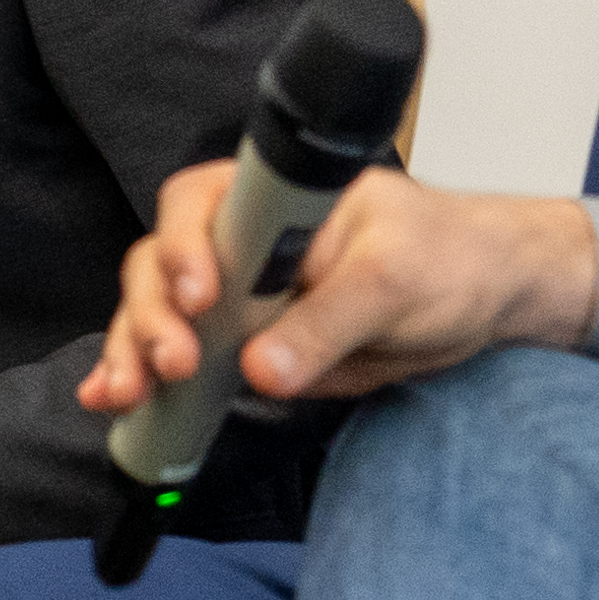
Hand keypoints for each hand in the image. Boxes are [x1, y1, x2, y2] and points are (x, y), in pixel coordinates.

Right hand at [76, 164, 598, 418]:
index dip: (186, 248)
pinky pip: (182, 356)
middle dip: (154, 314)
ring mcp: (238, 293)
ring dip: (134, 350)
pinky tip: (116, 400)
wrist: (482, 297)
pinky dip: (143, 376)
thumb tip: (262, 368)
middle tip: (176, 363)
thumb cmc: (448, 260)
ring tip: (130, 393)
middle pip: (162, 262)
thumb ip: (330, 322)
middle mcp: (243, 240)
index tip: (200, 298)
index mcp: (274, 200)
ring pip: (158, 312)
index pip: (200, 205)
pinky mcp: (242, 341)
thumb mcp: (396, 284)